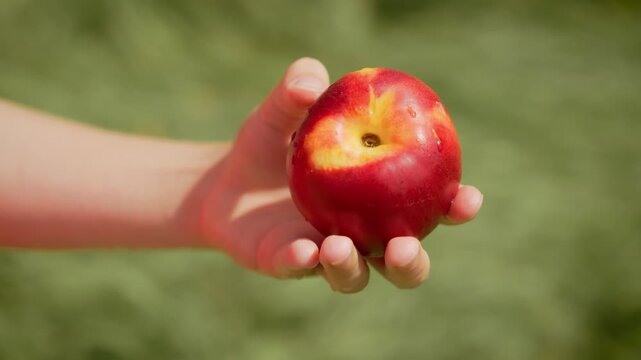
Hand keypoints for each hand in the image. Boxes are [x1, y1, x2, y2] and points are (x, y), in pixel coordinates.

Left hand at [200, 58, 482, 292]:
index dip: (454, 208)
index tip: (468, 198)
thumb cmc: (267, 146)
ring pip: (355, 278)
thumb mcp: (279, 111)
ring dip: (354, 269)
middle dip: (411, 262)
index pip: (427, 207)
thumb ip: (296, 89)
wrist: (222, 182)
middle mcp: (360, 234)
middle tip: (405, 246)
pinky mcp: (285, 264)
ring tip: (339, 247)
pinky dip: (303, 263)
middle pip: (401, 262)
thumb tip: (312, 82)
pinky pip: (300, 270)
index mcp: (377, 199)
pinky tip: (303, 250)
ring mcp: (324, 255)